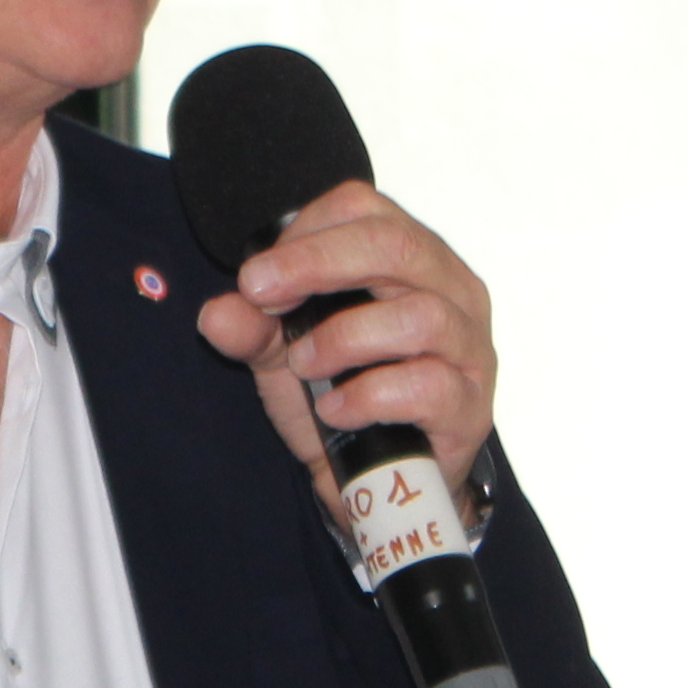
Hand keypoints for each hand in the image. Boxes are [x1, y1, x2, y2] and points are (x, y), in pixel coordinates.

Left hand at [193, 178, 496, 486]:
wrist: (381, 478)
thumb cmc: (347, 394)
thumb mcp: (285, 354)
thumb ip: (253, 329)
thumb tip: (217, 315)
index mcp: (410, 258)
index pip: (365, 209)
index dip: (305, 234)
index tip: (258, 277)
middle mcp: (451, 290)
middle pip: (396, 245)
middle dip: (317, 264)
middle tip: (262, 294)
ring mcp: (468, 347)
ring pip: (420, 315)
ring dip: (344, 337)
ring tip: (303, 364)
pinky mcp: (471, 405)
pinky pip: (428, 385)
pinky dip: (367, 396)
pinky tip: (335, 410)